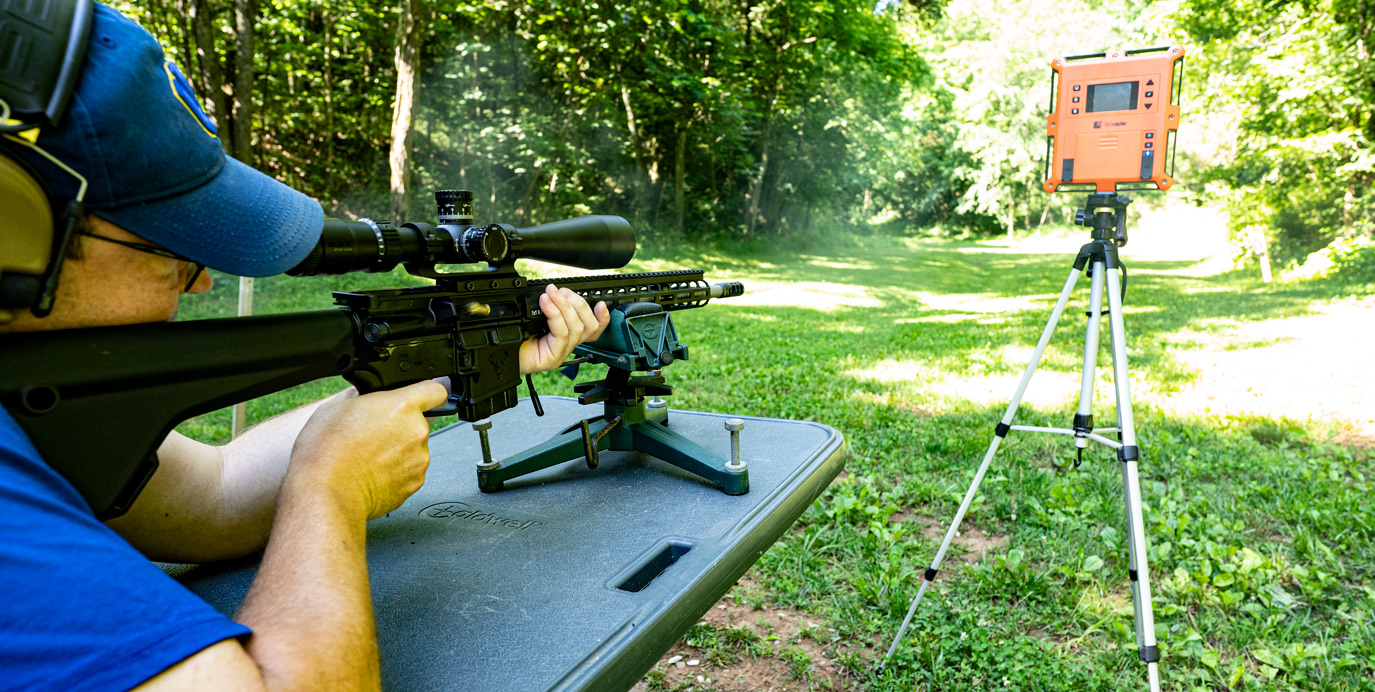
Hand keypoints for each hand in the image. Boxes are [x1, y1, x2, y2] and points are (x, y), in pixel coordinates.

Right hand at [285, 379, 448, 519]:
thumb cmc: (326, 452)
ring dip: (398, 450)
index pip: (435, 390)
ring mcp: (418, 459)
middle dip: (401, 426)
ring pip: (414, 448)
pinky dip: (396, 472)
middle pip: (419, 422)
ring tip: (369, 457)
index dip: (428, 393)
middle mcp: (416, 431)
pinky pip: (409, 471)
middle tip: (374, 434)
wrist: (326, 493)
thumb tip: (363, 395)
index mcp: (401, 406)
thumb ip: (360, 396)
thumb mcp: (335, 407)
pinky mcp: (414, 483)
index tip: (423, 397)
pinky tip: (372, 473)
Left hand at [520, 283, 609, 374]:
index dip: (602, 318)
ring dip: (564, 305)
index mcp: (566, 337)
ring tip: (549, 293)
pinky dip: (554, 314)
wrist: (497, 350)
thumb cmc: (513, 335)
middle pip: (589, 326)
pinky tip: (545, 303)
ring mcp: (559, 354)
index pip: (593, 330)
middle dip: (578, 303)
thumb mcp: (536, 317)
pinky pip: (561, 333)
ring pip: (576, 328)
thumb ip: (551, 308)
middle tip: (559, 291)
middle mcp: (566, 346)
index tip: (601, 303)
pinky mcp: (551, 358)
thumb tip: (557, 292)